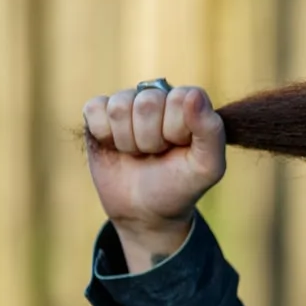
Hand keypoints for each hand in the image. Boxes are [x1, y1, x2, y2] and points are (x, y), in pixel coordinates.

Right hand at [83, 85, 225, 268]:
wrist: (144, 210)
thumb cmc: (180, 184)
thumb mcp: (208, 166)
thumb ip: (211, 130)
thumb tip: (193, 95)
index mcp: (190, 101)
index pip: (180, 98)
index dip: (176, 130)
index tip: (179, 147)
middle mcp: (160, 95)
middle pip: (147, 102)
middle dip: (150, 139)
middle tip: (156, 153)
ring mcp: (129, 102)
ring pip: (119, 106)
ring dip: (127, 140)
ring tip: (139, 152)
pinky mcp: (100, 112)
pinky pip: (94, 108)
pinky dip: (104, 135)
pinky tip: (115, 146)